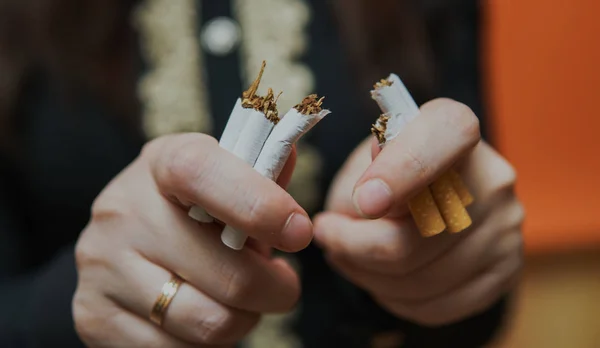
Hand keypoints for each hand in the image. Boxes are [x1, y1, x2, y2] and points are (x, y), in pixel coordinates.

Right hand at [73, 134, 310, 346]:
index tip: (299, 232)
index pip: (201, 174)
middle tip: (282, 284)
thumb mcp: (221, 181)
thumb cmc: (190, 210)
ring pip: (211, 323)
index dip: (258, 205)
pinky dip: (208, 343)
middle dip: (277, 290)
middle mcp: (123, 211)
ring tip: (241, 301)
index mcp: (160, 164)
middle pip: (229, 275)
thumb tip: (286, 155)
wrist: (121, 244)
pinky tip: (203, 315)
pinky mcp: (96, 316)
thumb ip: (258, 175)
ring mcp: (103, 266)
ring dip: (245, 319)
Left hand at [314, 99, 523, 325]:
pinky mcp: (504, 271)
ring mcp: (505, 229)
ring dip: (366, 274)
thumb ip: (363, 175)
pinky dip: (394, 298)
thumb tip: (365, 206)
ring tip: (346, 255)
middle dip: (354, 244)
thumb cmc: (390, 170)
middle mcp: (492, 178)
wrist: (435, 192)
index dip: (403, 170)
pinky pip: (436, 305)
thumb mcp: (366, 157)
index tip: (364, 201)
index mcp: (456, 128)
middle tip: (327, 234)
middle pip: (416, 233)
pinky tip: (378, 278)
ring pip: (419, 279)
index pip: (445, 139)